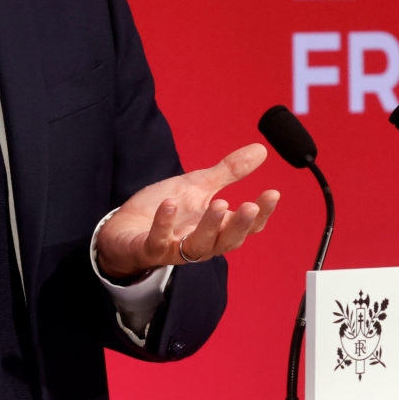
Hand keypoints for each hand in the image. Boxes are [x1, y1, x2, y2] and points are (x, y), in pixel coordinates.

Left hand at [95, 143, 280, 280]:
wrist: (125, 228)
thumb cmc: (166, 210)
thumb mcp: (198, 186)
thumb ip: (228, 173)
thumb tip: (261, 150)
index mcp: (216, 229)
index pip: (246, 227)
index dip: (262, 213)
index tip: (273, 192)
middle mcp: (201, 244)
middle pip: (227, 241)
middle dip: (240, 225)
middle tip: (250, 206)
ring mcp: (175, 249)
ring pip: (198, 246)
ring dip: (209, 226)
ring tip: (218, 203)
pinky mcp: (149, 249)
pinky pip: (158, 241)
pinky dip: (164, 223)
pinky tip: (169, 204)